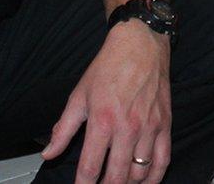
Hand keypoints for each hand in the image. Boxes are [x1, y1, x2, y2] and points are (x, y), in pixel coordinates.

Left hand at [42, 21, 172, 182]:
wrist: (141, 44)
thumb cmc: (109, 66)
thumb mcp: (79, 95)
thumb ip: (64, 128)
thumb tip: (48, 153)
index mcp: (102, 120)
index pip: (90, 167)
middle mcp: (127, 128)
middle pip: (116, 176)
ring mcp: (149, 128)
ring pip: (139, 173)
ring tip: (117, 183)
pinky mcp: (165, 125)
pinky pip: (163, 161)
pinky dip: (154, 178)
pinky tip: (144, 183)